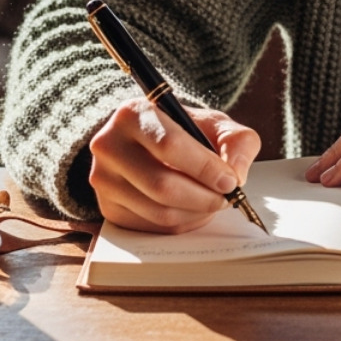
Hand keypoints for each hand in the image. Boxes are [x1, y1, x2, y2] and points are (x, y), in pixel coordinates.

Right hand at [89, 97, 261, 233]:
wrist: (149, 142)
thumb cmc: (184, 131)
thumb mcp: (215, 124)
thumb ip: (237, 141)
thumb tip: (237, 174)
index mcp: (132, 114)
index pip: (169, 145)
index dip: (205, 167)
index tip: (230, 180)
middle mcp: (109, 145)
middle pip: (162, 185)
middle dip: (204, 197)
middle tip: (226, 197)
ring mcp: (103, 179)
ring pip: (158, 211)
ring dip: (196, 213)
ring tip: (212, 201)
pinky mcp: (108, 208)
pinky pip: (152, 226)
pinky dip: (182, 223)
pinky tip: (192, 209)